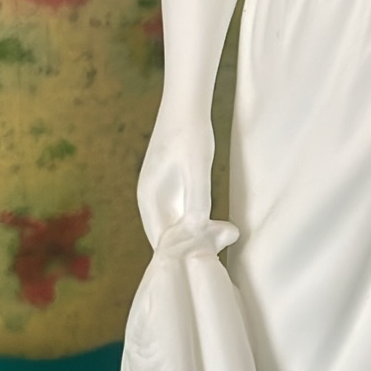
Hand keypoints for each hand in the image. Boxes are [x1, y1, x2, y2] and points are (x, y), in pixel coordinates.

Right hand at [137, 115, 214, 248]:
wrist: (187, 105)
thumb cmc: (190, 135)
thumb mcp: (196, 168)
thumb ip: (196, 199)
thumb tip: (196, 230)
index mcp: (148, 198)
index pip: (159, 240)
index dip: (179, 255)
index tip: (203, 266)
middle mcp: (151, 199)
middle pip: (167, 235)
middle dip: (189, 248)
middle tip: (218, 255)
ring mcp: (162, 193)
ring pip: (177, 225)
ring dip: (196, 236)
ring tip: (222, 242)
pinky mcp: (174, 187)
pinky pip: (183, 213)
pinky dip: (198, 222)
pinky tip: (218, 227)